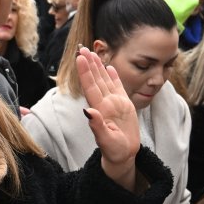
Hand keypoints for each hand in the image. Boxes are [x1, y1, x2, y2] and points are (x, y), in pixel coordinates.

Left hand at [76, 47, 139, 189]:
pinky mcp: (123, 105)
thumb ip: (97, 126)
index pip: (90, 87)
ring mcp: (113, 103)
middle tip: (82, 48)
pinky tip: (109, 66)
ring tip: (92, 52)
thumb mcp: (106, 141)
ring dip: (98, 67)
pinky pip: (117, 87)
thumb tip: (88, 111)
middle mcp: (104, 103)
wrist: (124, 155)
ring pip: (104, 80)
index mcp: (99, 110)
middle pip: (95, 80)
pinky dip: (113, 76)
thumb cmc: (114, 151)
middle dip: (89, 64)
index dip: (85, 72)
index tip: (80, 58)